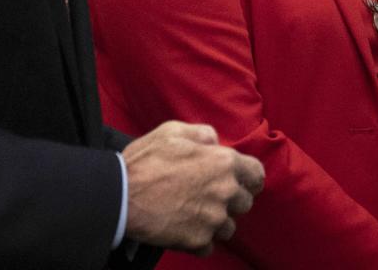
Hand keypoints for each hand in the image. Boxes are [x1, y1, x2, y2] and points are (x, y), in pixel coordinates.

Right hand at [122, 120, 264, 253]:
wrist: (120, 195)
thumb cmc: (145, 161)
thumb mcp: (173, 131)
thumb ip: (202, 133)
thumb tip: (214, 141)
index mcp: (224, 162)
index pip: (257, 175)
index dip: (249, 178)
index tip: (241, 182)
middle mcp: (225, 191)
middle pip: (244, 203)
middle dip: (230, 200)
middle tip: (208, 197)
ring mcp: (213, 219)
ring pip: (228, 227)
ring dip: (216, 223)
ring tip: (194, 214)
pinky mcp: (198, 240)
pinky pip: (209, 246)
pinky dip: (199, 241)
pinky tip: (184, 229)